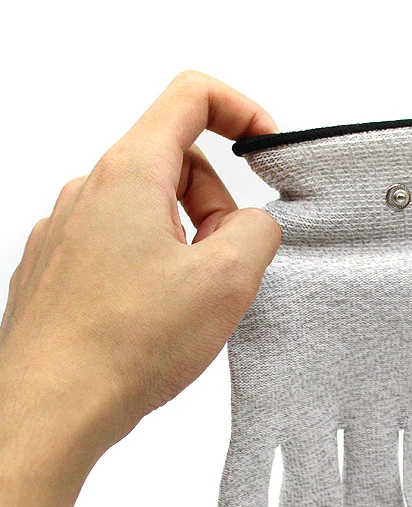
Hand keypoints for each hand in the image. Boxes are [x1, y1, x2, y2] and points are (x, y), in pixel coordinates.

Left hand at [0, 71, 281, 452]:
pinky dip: (154, 265)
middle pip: (174, 163)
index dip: (241, 110)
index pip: (190, 98)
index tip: (265, 145)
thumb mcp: (227, 280)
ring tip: (192, 299)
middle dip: (217, 204)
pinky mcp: (59, 270)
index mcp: (129, 175)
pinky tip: (159, 316)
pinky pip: (121, 246)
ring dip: (186, 240)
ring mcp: (67, 232)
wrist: (50, 408)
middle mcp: (88, 192)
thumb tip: (253, 225)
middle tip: (229, 263)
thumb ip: (259, 231)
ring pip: (148, 209)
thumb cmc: (125, 344)